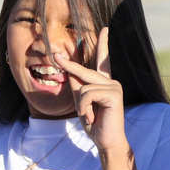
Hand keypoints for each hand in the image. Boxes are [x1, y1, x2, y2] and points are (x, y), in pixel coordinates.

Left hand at [53, 28, 127, 154]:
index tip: (105, 28)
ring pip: (84, 86)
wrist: (106, 141)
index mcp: (104, 81)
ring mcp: (114, 86)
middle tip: (55, 55)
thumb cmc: (95, 122)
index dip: (103, 43)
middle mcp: (111, 81)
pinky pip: (88, 93)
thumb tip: (66, 64)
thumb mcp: (81, 101)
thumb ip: (77, 84)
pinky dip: (85, 107)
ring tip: (89, 115)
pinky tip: (92, 116)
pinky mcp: (114, 94)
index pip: (103, 59)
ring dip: (81, 104)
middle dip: (69, 66)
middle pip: (84, 70)